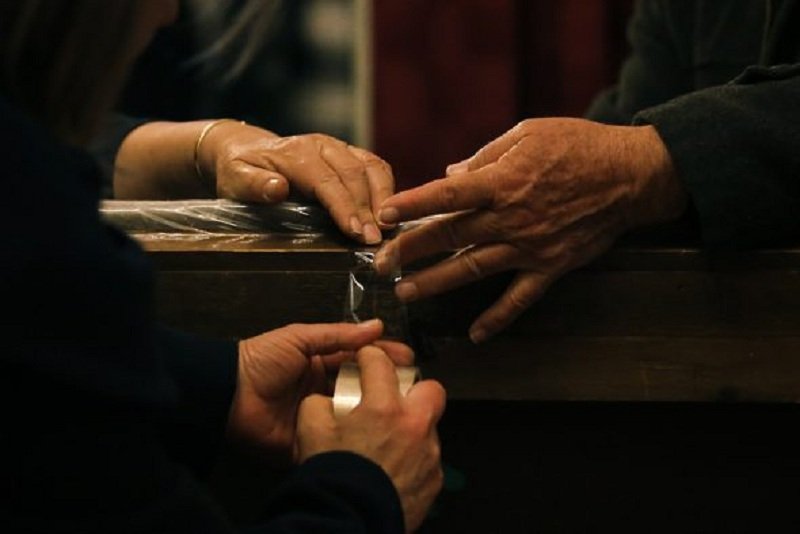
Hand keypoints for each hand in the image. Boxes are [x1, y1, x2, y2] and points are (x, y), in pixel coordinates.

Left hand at [203, 122, 394, 243]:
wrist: (246, 150)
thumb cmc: (240, 172)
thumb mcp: (235, 180)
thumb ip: (254, 185)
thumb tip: (277, 189)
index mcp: (296, 153)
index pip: (327, 181)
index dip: (345, 207)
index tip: (357, 233)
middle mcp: (323, 145)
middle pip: (354, 175)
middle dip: (368, 210)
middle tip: (377, 241)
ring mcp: (340, 147)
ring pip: (372, 168)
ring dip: (384, 199)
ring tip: (391, 230)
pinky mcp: (351, 154)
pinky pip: (377, 166)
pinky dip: (388, 189)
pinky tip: (391, 214)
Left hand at [227, 319, 413, 465]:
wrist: (227, 395)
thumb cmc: (262, 360)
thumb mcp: (300, 338)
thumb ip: (338, 334)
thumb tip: (378, 326)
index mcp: (324, 365)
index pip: (362, 360)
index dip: (385, 359)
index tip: (412, 361)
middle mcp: (327, 392)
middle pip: (363, 390)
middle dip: (388, 390)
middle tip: (415, 392)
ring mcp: (321, 419)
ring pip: (356, 418)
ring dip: (377, 417)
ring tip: (405, 417)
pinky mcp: (313, 443)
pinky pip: (337, 443)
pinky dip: (355, 443)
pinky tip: (379, 441)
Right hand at [296, 346, 445, 532]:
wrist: (346, 521)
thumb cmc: (332, 478)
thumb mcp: (310, 430)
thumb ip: (319, 403)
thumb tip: (326, 400)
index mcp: (383, 408)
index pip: (381, 362)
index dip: (370, 355)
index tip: (366, 360)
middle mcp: (413, 426)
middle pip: (431, 389)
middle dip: (414, 389)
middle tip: (395, 398)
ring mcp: (428, 454)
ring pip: (431, 426)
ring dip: (414, 426)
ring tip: (390, 439)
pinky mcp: (434, 479)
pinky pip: (429, 458)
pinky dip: (414, 457)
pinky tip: (394, 467)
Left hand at [374, 118, 686, 342]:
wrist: (630, 175)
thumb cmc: (578, 146)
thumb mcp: (528, 133)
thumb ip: (485, 156)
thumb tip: (449, 174)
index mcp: (501, 181)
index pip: (445, 196)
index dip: (411, 206)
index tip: (384, 216)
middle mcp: (509, 218)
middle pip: (449, 236)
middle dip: (410, 251)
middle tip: (380, 265)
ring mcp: (529, 247)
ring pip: (472, 269)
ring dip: (436, 283)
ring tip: (407, 292)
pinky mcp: (550, 267)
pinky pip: (519, 299)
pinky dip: (498, 318)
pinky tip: (477, 335)